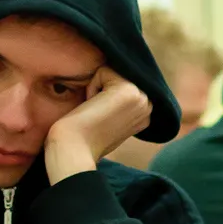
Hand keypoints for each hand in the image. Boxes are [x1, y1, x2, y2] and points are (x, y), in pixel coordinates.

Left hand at [44, 67, 151, 181]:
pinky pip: (103, 71)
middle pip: (117, 76)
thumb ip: (116, 105)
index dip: (103, 97)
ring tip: (95, 112)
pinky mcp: (129, 90)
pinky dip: (91, 87)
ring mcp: (142, 98)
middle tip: (97, 116)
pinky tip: (92, 107)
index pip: (122, 84)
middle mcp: (149, 105)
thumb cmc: (82, 140)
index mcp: (146, 113)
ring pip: (111, 73)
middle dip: (101, 90)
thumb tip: (108, 85)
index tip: (100, 120)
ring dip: (97, 89)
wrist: (74, 152)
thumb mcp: (107, 121)